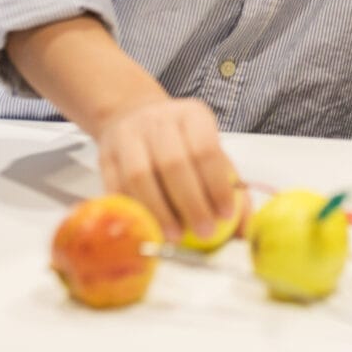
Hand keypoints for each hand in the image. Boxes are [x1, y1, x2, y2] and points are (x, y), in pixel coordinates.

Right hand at [94, 96, 239, 238]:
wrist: (132, 115)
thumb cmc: (179, 141)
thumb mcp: (210, 150)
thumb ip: (230, 187)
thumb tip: (246, 230)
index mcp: (192, 115)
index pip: (205, 149)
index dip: (216, 185)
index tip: (224, 215)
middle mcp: (159, 120)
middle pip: (173, 163)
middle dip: (191, 203)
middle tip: (204, 232)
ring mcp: (128, 135)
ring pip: (139, 175)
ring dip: (158, 211)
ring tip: (174, 236)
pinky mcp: (105, 153)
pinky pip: (116, 185)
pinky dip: (132, 210)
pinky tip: (147, 227)